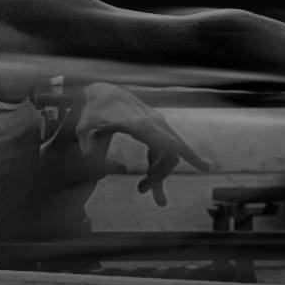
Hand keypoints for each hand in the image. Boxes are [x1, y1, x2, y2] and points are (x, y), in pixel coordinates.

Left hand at [75, 82, 210, 205]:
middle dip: (160, 175)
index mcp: (140, 124)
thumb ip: (90, 151)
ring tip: (148, 193)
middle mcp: (154, 122)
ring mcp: (158, 123)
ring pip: (173, 151)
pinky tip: (191, 169)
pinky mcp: (158, 126)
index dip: (184, 158)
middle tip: (140, 191)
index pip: (168, 144)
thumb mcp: (84, 130)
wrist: (102, 91)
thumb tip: (100, 173)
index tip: (200, 170)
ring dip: (161, 173)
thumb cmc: (93, 111)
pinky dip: (175, 160)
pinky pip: (172, 145)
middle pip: (172, 153)